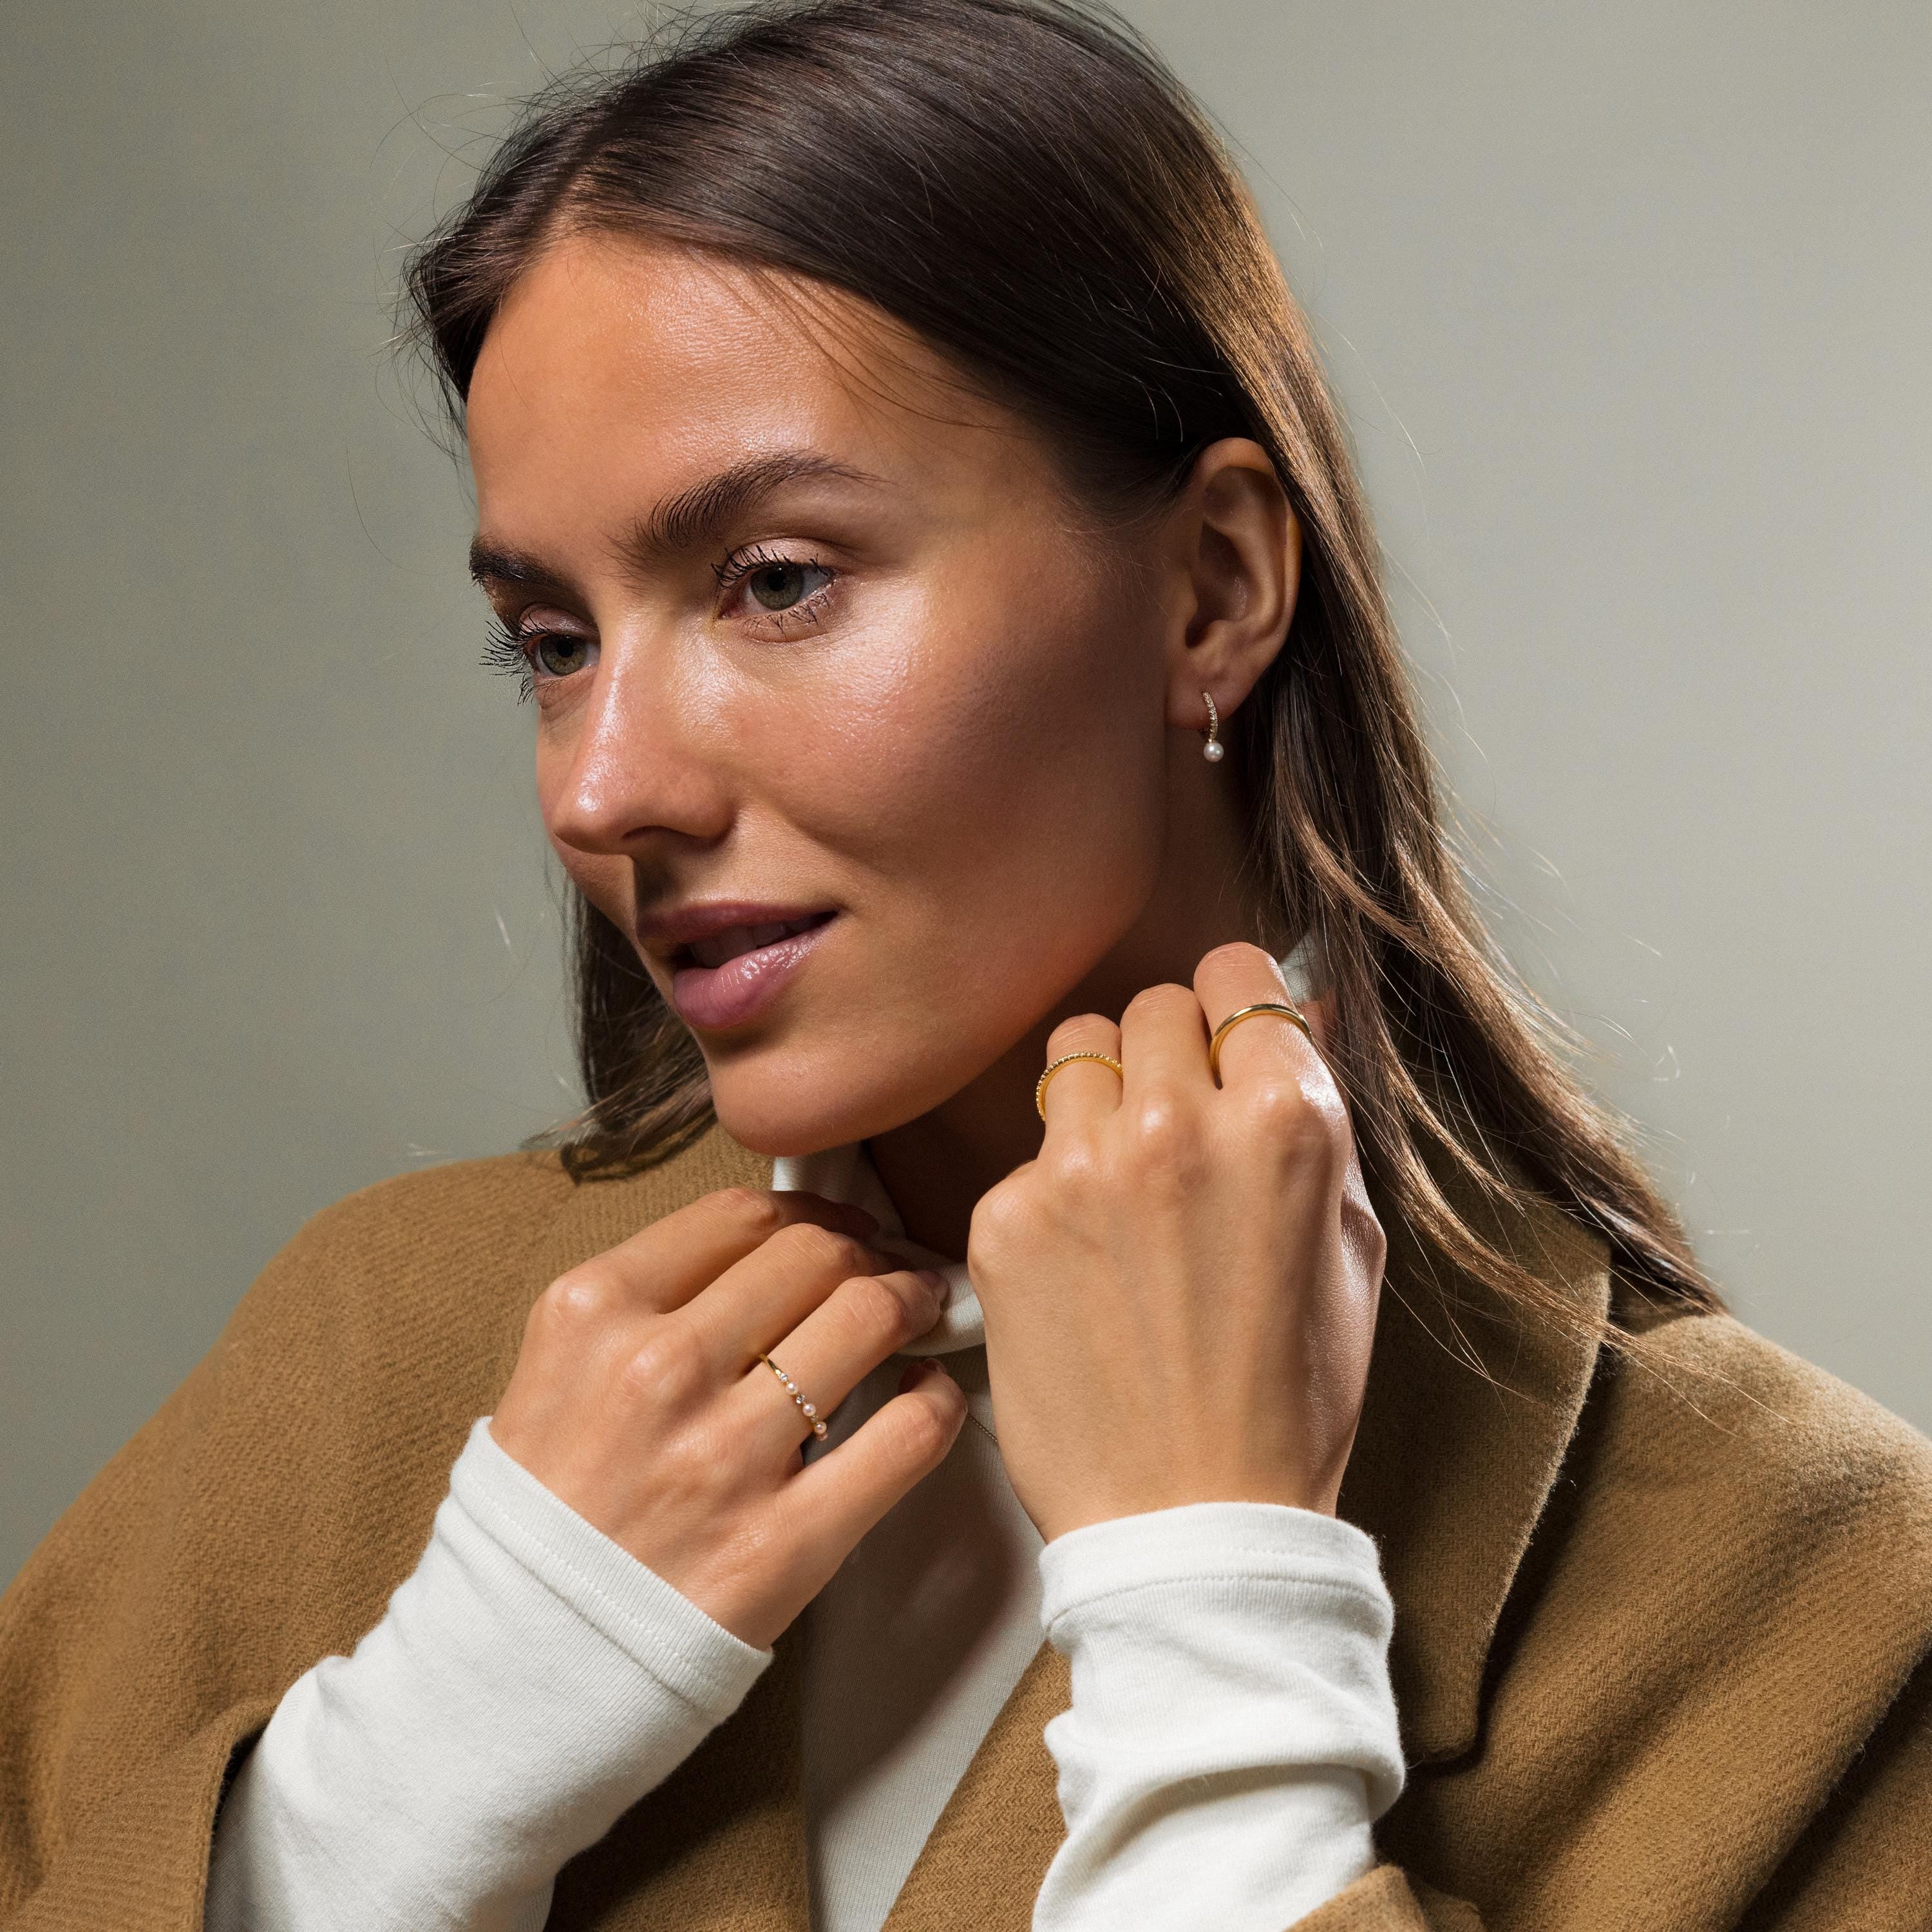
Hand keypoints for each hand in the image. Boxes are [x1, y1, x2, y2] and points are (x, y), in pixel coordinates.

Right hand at [489, 1187, 967, 1647]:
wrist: (513, 1669)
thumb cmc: (543, 1518)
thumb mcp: (555, 1374)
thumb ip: (641, 1305)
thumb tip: (763, 1253)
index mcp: (591, 1314)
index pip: (737, 1218)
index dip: (807, 1213)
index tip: (837, 1229)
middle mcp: (657, 1369)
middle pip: (813, 1257)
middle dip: (867, 1253)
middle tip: (888, 1270)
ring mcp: (722, 1457)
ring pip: (866, 1322)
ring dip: (910, 1303)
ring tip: (919, 1312)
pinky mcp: (782, 1542)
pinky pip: (905, 1436)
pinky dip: (936, 1400)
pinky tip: (930, 1394)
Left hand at [967, 941, 1384, 1541]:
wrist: (1192, 1521)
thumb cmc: (1291, 1393)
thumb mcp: (1350, 1242)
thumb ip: (1320, 1113)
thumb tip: (1306, 1006)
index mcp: (1284, 1119)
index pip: (1236, 974)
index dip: (1234, 1013)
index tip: (1228, 1048)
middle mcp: (1175, 1124)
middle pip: (1152, 1006)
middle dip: (1170, 1054)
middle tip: (1180, 1131)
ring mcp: (1079, 1168)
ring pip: (1075, 1051)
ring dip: (1101, 1096)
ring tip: (1124, 1183)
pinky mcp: (1005, 1217)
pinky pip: (1028, 1151)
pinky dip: (1054, 1186)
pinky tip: (1082, 1261)